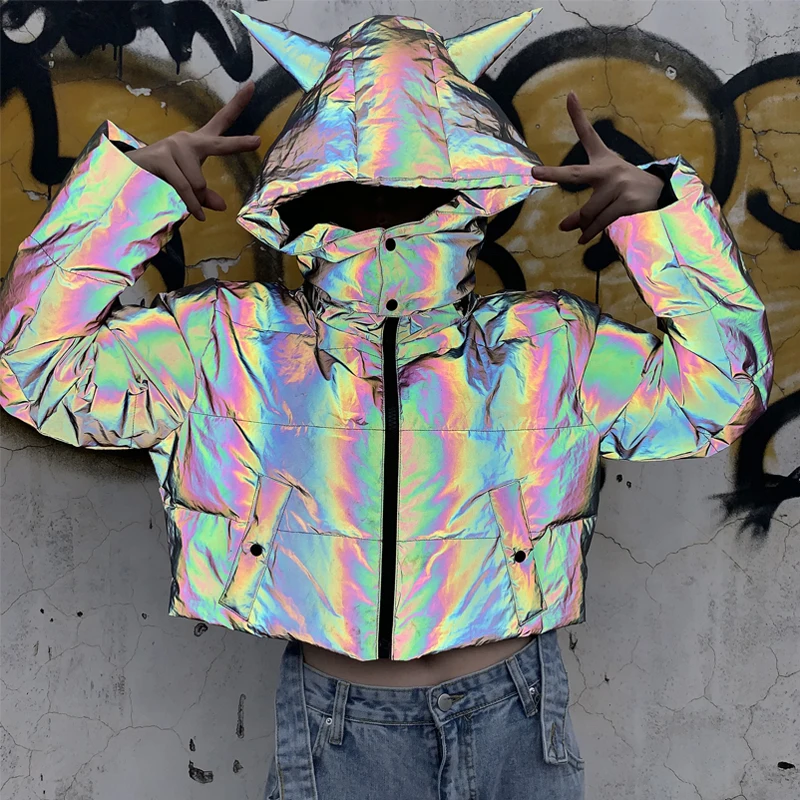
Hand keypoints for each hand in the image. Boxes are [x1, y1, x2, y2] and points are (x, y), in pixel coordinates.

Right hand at [123, 80, 260, 221]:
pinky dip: (192, 204)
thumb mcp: (187, 186)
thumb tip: (222, 206)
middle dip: (238, 144)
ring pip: (198, 182)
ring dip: (194, 198)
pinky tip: (197, 215)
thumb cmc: (161, 177)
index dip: (236, 104)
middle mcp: (188, 141)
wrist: (127, 174)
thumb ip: (205, 196)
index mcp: (198, 143)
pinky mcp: (163, 157)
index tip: (252, 85)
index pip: (221, 121)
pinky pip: (186, 187)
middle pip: (218, 144)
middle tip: (258, 141)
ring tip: (186, 202)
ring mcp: (175, 146)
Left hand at [531, 91, 665, 244]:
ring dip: (578, 223)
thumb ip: (581, 206)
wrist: (659, 192)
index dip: (578, 115)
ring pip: (587, 211)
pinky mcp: (625, 202)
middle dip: (554, 173)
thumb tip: (563, 228)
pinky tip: (581, 239)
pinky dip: (589, 232)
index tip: (569, 96)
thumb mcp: (605, 185)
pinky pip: (600, 221)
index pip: (588, 134)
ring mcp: (617, 186)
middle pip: (576, 174)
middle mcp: (608, 170)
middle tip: (536, 173)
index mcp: (602, 160)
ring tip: (571, 229)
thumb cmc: (624, 186)